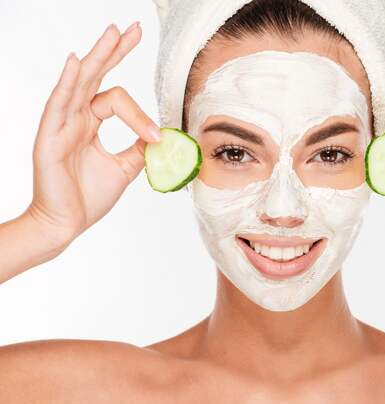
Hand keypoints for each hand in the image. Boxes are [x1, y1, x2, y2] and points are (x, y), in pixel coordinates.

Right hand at [25, 22, 160, 248]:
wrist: (66, 224)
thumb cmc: (88, 196)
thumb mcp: (124, 168)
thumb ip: (140, 149)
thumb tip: (164, 135)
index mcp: (90, 123)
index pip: (117, 98)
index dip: (142, 116)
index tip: (157, 136)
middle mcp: (75, 118)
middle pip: (96, 76)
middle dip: (115, 51)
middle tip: (133, 28)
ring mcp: (61, 125)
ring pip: (80, 83)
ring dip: (98, 57)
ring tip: (113, 33)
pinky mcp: (50, 137)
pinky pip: (59, 104)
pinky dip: (68, 83)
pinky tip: (78, 63)